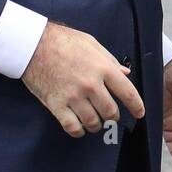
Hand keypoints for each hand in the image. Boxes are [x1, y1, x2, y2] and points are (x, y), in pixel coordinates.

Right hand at [21, 21, 143, 136]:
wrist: (33, 44)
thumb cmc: (64, 41)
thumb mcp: (92, 44)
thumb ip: (110, 61)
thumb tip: (126, 73)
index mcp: (103, 68)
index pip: (128, 93)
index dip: (137, 106)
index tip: (139, 113)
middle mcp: (91, 85)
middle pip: (110, 112)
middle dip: (113, 117)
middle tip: (111, 115)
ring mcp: (73, 96)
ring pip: (93, 122)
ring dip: (97, 125)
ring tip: (95, 122)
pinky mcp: (56, 105)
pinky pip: (72, 127)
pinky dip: (79, 131)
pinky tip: (80, 127)